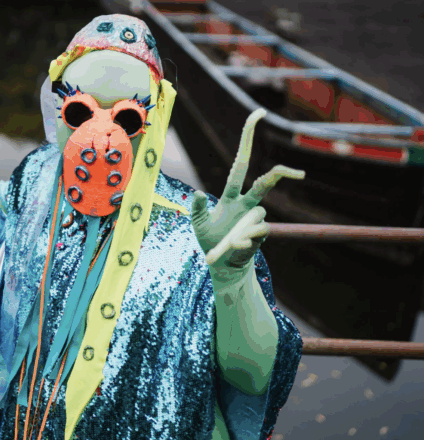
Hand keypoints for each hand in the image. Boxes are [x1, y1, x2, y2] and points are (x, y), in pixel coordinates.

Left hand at [190, 109, 304, 282]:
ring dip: (243, 229)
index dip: (247, 141)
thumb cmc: (211, 242)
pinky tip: (235, 246)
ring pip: (259, 214)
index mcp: (232, 196)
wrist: (222, 266)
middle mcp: (247, 204)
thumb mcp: (197, 224)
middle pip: (266, 183)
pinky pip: (257, 232)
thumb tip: (197, 193)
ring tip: (229, 242)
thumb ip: (196, 208)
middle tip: (299, 173)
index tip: (258, 117)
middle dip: (282, 174)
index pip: (241, 165)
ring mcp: (255, 219)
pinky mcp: (260, 235)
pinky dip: (244, 239)